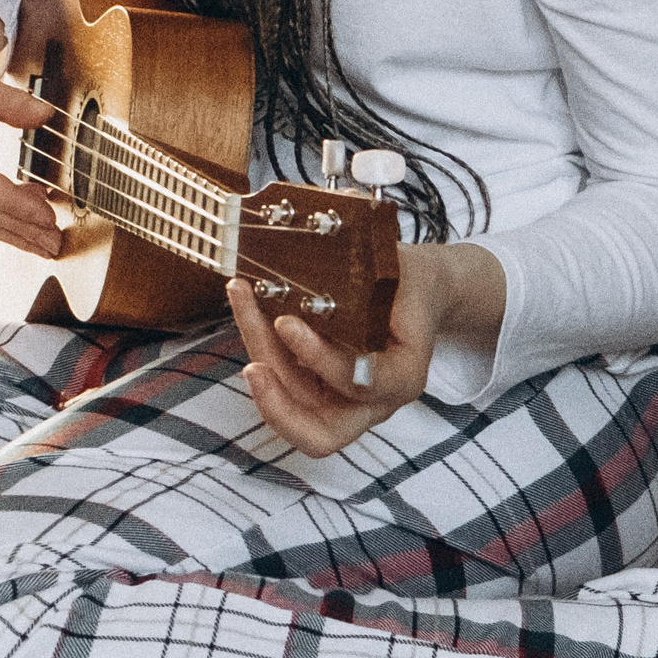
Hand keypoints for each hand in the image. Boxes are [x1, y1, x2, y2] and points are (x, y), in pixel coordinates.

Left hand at [230, 242, 506, 457]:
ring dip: (258, 355)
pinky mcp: (314, 383)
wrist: (416, 288)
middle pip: (322, 431)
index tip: (288, 323)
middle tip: (251, 367)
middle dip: (280, 403)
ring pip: (291, 403)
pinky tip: (245, 302)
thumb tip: (336, 226)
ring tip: (241, 297)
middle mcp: (371, 400)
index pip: (362, 388)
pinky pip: (281, 379)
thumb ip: (376, 269)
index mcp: (403, 378)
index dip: (323, 361)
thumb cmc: (409, 280)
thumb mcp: (403, 270)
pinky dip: (258, 345)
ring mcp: (340, 397)